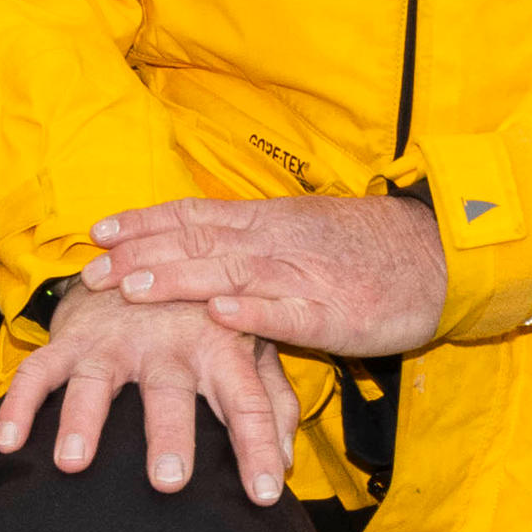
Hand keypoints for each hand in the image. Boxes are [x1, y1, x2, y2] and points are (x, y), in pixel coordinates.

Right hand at [0, 283, 293, 503]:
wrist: (142, 257)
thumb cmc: (204, 317)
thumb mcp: (249, 348)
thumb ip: (271, 402)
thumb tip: (287, 462)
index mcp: (222, 347)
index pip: (248, 402)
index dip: (259, 447)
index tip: (266, 494)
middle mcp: (169, 343)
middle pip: (170, 392)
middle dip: (169, 434)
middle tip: (168, 480)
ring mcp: (116, 341)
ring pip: (98, 381)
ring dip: (84, 420)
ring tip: (75, 463)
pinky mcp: (72, 339)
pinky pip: (39, 372)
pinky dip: (19, 405)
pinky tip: (9, 443)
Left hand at [88, 192, 449, 360]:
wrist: (440, 257)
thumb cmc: (367, 250)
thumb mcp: (303, 232)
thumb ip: (252, 240)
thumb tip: (197, 249)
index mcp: (269, 221)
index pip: (194, 216)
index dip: (144, 223)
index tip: (97, 232)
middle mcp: (278, 241)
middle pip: (199, 243)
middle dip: (141, 257)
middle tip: (91, 273)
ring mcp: (305, 277)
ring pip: (233, 273)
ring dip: (180, 280)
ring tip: (135, 290)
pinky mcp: (335, 315)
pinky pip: (289, 314)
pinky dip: (253, 313)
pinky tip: (219, 316)